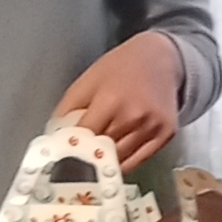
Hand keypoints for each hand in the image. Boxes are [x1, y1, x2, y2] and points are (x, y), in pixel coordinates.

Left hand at [55, 30, 183, 165]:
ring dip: (105, 161)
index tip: (63, 152)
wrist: (161, 58)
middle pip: (102, 151)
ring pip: (120, 160)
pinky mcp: (166, 135)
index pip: (85, 136)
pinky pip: (138, 161)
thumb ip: (68, 108)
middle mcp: (134, 116)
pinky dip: (124, 163)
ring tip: (97, 154)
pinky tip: (115, 156)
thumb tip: (55, 136)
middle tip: (78, 156)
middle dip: (87, 154)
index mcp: (111, 100)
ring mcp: (153, 127)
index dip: (71, 145)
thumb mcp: (88, 80)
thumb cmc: (121, 67)